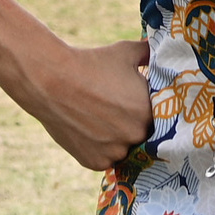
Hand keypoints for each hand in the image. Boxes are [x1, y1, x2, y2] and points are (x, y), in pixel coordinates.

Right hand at [21, 37, 152, 170]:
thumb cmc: (91, 63)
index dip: (146, 108)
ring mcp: (115, 152)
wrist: (51, 80)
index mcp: (149, 111)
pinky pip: (105, 158)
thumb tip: (162, 50)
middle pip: (142, 134)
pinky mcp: (95, 163)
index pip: (159, 117)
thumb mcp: (126, 52)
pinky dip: (100, 148)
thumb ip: (150, 54)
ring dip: (117, 138)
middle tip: (114, 108)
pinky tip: (89, 129)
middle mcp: (136, 136)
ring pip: (124, 148)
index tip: (133, 100)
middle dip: (132, 123)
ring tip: (99, 117)